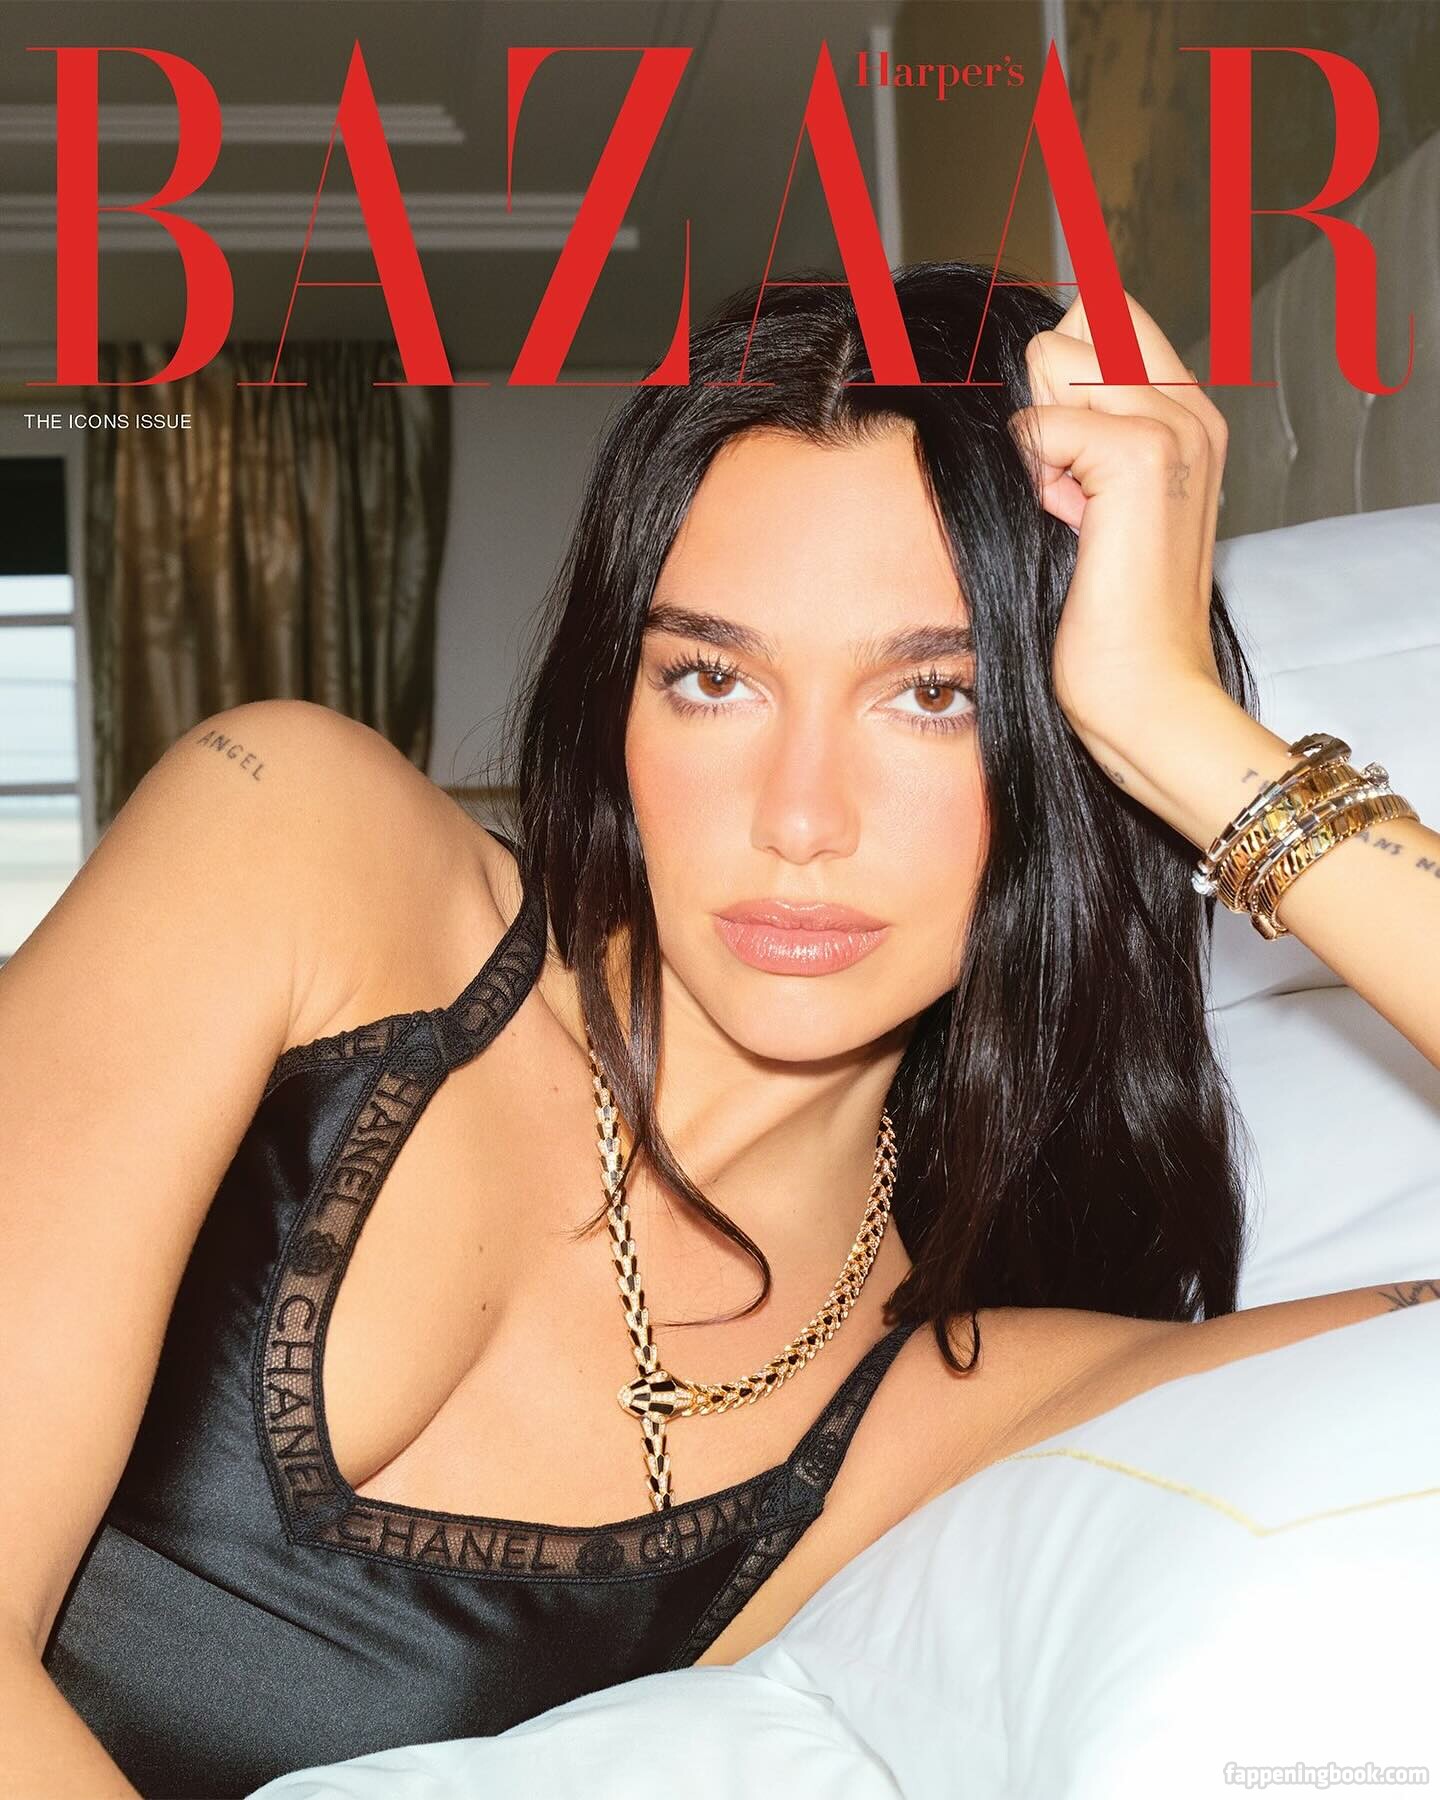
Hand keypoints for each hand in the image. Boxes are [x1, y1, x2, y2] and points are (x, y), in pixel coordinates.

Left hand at [1007, 289, 1233, 783]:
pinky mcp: (1143, 456)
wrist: (1146, 695)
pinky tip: (1070, 529)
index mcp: (1185, 416)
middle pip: (1070, 327)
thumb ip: (1076, 442)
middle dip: (1041, 405)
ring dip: (1038, 442)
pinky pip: (1038, 423)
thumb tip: (1021, 391)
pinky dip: (1034, 476)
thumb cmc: (1107, 623)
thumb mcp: (1090, 511)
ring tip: (1068, 512)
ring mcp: (1173, 426)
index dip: (1052, 369)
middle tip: (1065, 496)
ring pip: (1051, 357)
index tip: (1047, 450)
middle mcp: (1190, 409)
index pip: (1105, 313)